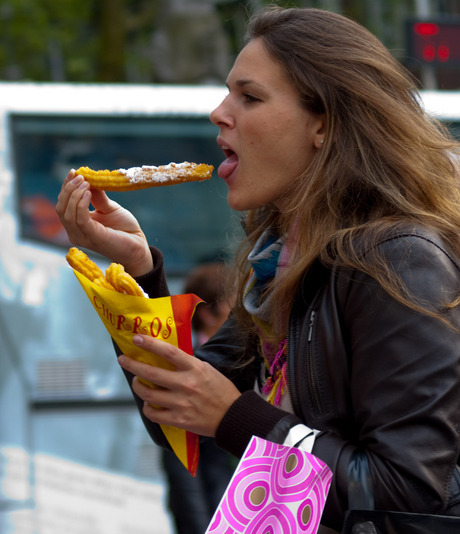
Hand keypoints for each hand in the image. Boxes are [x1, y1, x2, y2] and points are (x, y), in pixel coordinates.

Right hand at [56, 169, 152, 275]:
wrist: (138, 246)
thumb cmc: (124, 229)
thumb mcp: (109, 208)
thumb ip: (97, 196)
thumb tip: (88, 178)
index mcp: (77, 225)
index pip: (63, 204)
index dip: (66, 187)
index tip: (74, 172)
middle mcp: (75, 232)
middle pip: (61, 208)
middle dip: (68, 189)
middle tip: (80, 176)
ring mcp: (82, 236)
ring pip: (67, 213)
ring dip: (74, 194)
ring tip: (86, 182)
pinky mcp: (92, 237)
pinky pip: (79, 218)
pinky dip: (81, 203)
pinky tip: (88, 192)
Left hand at [117, 334, 241, 436]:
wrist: (232, 416)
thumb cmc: (220, 390)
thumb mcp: (206, 369)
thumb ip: (187, 364)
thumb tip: (165, 356)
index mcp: (194, 368)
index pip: (168, 352)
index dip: (150, 344)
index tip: (136, 338)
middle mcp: (186, 384)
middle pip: (151, 373)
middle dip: (132, 365)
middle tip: (123, 360)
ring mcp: (181, 403)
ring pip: (148, 394)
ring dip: (138, 386)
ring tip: (136, 382)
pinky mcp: (179, 420)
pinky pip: (154, 414)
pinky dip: (147, 408)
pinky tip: (149, 404)